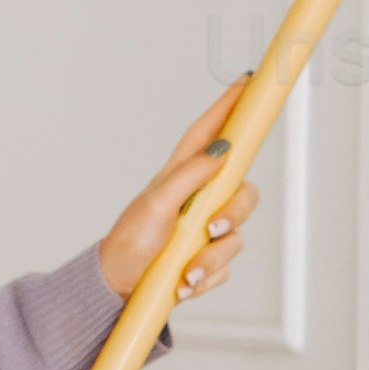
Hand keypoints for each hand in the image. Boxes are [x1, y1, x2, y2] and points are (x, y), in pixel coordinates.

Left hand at [100, 100, 260, 308]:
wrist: (120, 286)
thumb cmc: (131, 241)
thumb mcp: (157, 204)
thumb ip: (191, 175)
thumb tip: (223, 149)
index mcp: (183, 175)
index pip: (211, 132)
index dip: (230, 107)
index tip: (248, 83)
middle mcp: (200, 198)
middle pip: (243, 191)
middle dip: (234, 214)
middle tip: (212, 228)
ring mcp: (206, 229)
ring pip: (237, 236)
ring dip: (212, 257)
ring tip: (187, 269)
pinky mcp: (207, 258)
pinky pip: (226, 266)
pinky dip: (207, 276)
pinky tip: (185, 280)